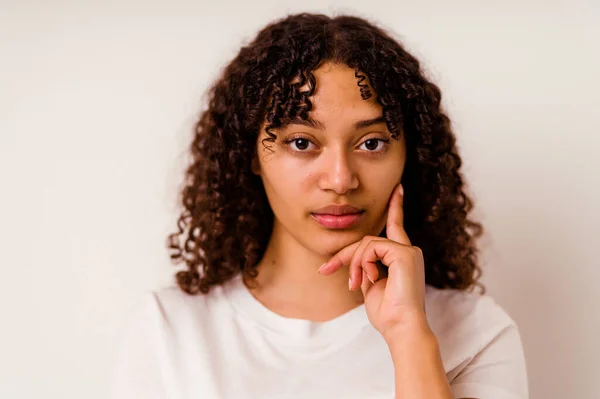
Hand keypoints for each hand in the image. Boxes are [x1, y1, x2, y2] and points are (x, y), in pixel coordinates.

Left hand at [318, 184, 427, 337]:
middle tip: (326, 269)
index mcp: (402, 258)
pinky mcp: (404, 254)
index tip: (397, 188)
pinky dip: (363, 264)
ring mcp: (407, 251)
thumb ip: (366, 269)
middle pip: (367, 240)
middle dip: (345, 254)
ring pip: (366, 243)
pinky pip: (371, 248)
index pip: (395, 227)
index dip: (394, 207)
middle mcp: (408, 251)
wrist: (400, 327)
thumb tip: (354, 262)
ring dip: (354, 264)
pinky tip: (369, 279)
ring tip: (355, 284)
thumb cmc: (388, 314)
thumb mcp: (371, 287)